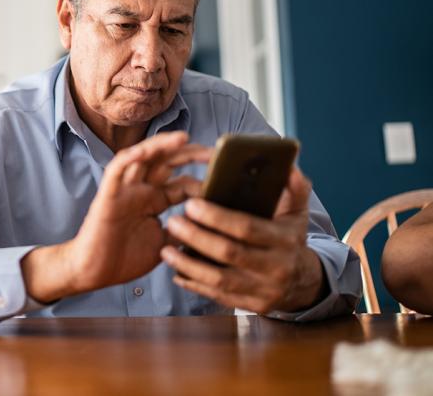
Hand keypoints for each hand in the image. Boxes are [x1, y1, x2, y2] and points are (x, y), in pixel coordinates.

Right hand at [21, 131, 207, 302]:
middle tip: (214, 153)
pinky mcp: (108, 194)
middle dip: (190, 154)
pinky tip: (145, 150)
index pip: (183, 182)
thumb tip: (212, 226)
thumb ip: (183, 231)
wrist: (94, 273)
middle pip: (167, 162)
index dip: (204, 179)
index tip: (226, 179)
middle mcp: (142, 190)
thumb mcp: (165, 244)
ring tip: (184, 138)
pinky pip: (117, 169)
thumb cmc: (125, 259)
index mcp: (156, 201)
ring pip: (143, 157)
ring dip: (162, 146)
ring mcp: (125, 190)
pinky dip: (130, 157)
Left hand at [160, 167, 325, 313]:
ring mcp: (263, 290)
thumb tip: (288, 165)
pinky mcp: (251, 305)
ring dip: (188, 265)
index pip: (247, 228)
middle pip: (229, 253)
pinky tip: (175, 272)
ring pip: (219, 279)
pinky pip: (218, 296)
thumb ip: (294, 188)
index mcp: (285, 240)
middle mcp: (275, 267)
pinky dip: (195, 284)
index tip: (191, 204)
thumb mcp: (298, 213)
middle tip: (172, 221)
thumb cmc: (290, 239)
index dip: (217, 217)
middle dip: (197, 237)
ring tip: (165, 250)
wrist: (304, 282)